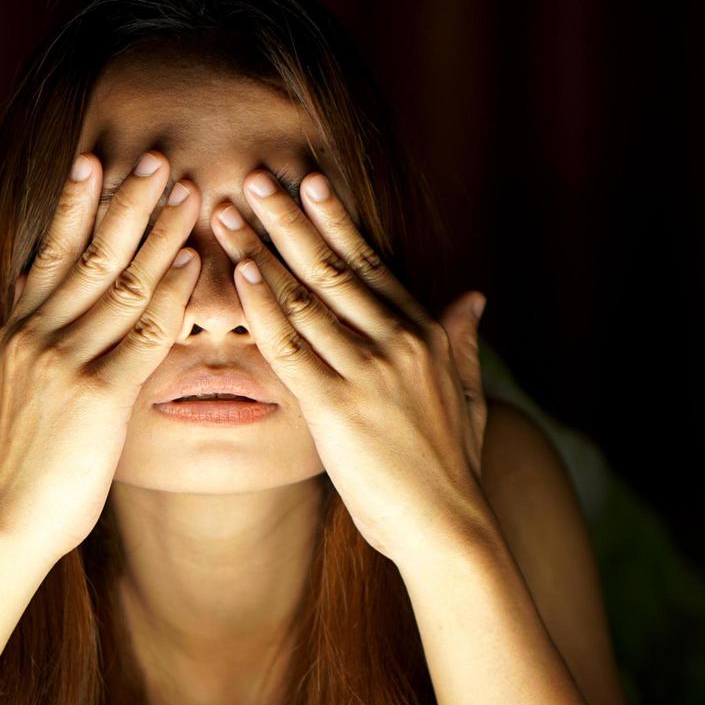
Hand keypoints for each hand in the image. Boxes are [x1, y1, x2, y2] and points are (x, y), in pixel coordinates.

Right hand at [0, 150, 202, 562]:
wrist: (10, 519)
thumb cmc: (22, 465)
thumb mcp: (13, 390)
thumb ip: (28, 343)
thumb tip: (39, 305)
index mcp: (15, 333)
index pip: (47, 253)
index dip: (74, 205)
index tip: (93, 162)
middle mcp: (34, 336)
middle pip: (86, 253)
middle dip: (123, 201)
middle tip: (153, 157)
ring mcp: (64, 362)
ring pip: (118, 282)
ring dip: (157, 233)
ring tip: (185, 192)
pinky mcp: (97, 395)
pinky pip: (142, 332)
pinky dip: (170, 292)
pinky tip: (193, 261)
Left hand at [210, 169, 491, 562]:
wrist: (447, 529)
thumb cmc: (449, 471)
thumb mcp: (467, 397)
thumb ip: (463, 341)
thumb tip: (473, 296)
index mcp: (424, 335)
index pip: (371, 264)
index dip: (335, 221)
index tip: (307, 182)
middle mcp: (398, 341)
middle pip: (333, 267)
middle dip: (290, 218)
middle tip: (256, 175)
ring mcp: (368, 371)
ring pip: (305, 296)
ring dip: (261, 249)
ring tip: (230, 210)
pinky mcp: (338, 406)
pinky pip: (290, 345)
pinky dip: (262, 304)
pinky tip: (238, 272)